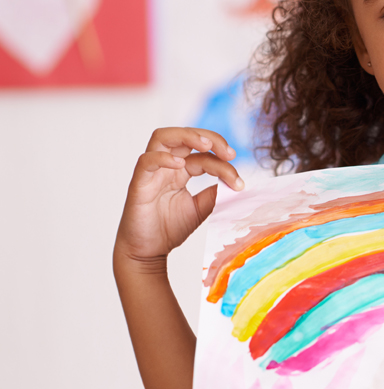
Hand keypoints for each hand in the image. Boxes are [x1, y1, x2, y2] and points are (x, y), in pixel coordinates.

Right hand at [115, 127, 243, 264]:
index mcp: (181, 170)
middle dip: (209, 138)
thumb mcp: (201, 208)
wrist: (147, 253)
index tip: (239, 182)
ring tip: (206, 145)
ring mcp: (151, 172)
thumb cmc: (169, 228)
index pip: (203, 155)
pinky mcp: (139, 184)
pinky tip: (180, 164)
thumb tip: (235, 182)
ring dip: (187, 136)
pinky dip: (163, 158)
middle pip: (183, 136)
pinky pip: (146, 161)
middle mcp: (166, 166)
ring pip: (162, 137)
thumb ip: (215, 193)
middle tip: (229, 153)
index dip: (223, 163)